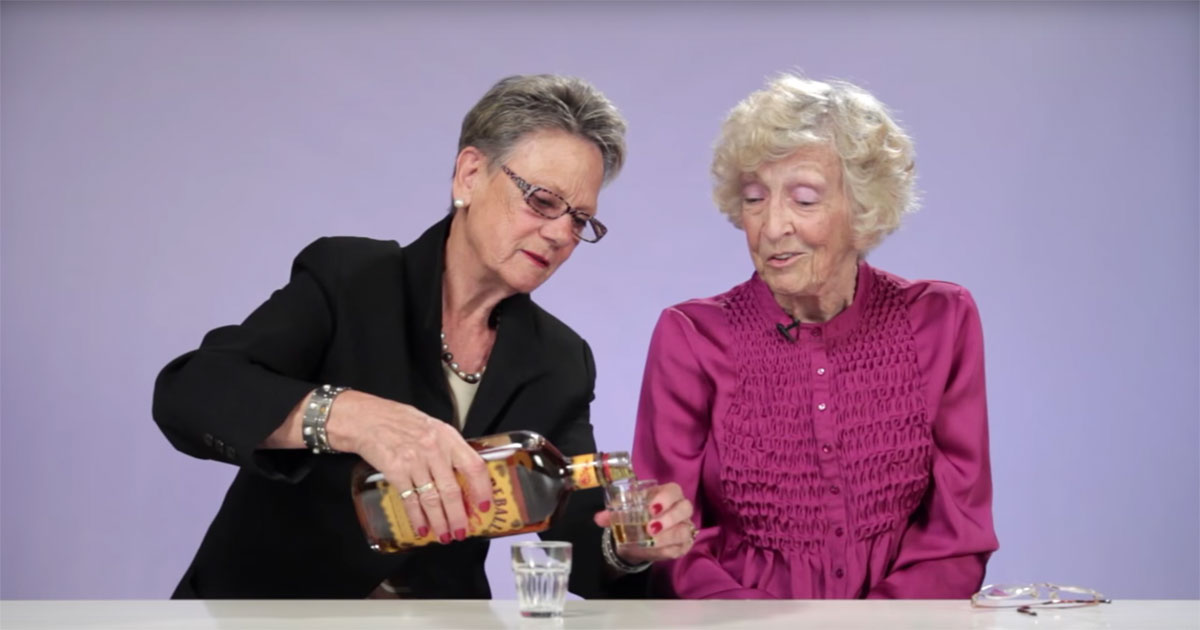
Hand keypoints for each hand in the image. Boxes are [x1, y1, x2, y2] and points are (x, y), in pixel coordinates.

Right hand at [326, 390, 491, 544]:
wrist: (367, 419)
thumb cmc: (400, 421)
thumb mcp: (432, 427)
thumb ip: (449, 448)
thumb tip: (465, 474)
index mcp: (448, 437)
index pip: (473, 466)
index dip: (482, 488)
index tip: (485, 505)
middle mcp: (433, 449)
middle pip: (452, 490)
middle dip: (459, 516)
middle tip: (462, 531)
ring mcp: (414, 461)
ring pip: (432, 499)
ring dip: (440, 521)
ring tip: (444, 535)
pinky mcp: (395, 471)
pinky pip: (410, 500)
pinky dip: (416, 517)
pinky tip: (421, 528)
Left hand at [593, 481, 695, 563]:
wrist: (640, 537)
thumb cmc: (637, 517)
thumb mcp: (624, 513)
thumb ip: (612, 515)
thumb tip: (599, 518)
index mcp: (666, 494)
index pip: (673, 490)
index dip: (665, 498)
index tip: (651, 508)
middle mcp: (680, 508)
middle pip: (686, 508)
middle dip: (669, 518)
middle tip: (650, 528)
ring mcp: (685, 526)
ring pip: (685, 530)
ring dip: (667, 537)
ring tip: (650, 540)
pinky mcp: (684, 544)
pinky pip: (680, 548)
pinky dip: (666, 550)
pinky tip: (653, 550)